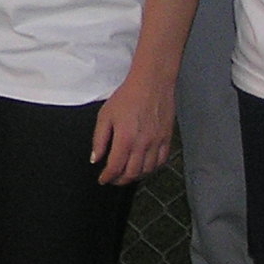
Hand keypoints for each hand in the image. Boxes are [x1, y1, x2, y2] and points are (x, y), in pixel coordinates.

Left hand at [91, 68, 174, 184]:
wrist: (151, 83)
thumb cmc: (127, 96)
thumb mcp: (105, 115)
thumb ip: (99, 139)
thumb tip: (96, 159)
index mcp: (125, 139)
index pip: (115, 167)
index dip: (107, 177)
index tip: (103, 179)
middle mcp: (142, 144)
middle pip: (131, 173)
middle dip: (120, 180)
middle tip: (113, 179)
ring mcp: (156, 143)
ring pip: (147, 170)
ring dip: (135, 176)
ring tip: (127, 174)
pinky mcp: (167, 138)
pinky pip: (161, 161)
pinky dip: (152, 168)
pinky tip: (144, 166)